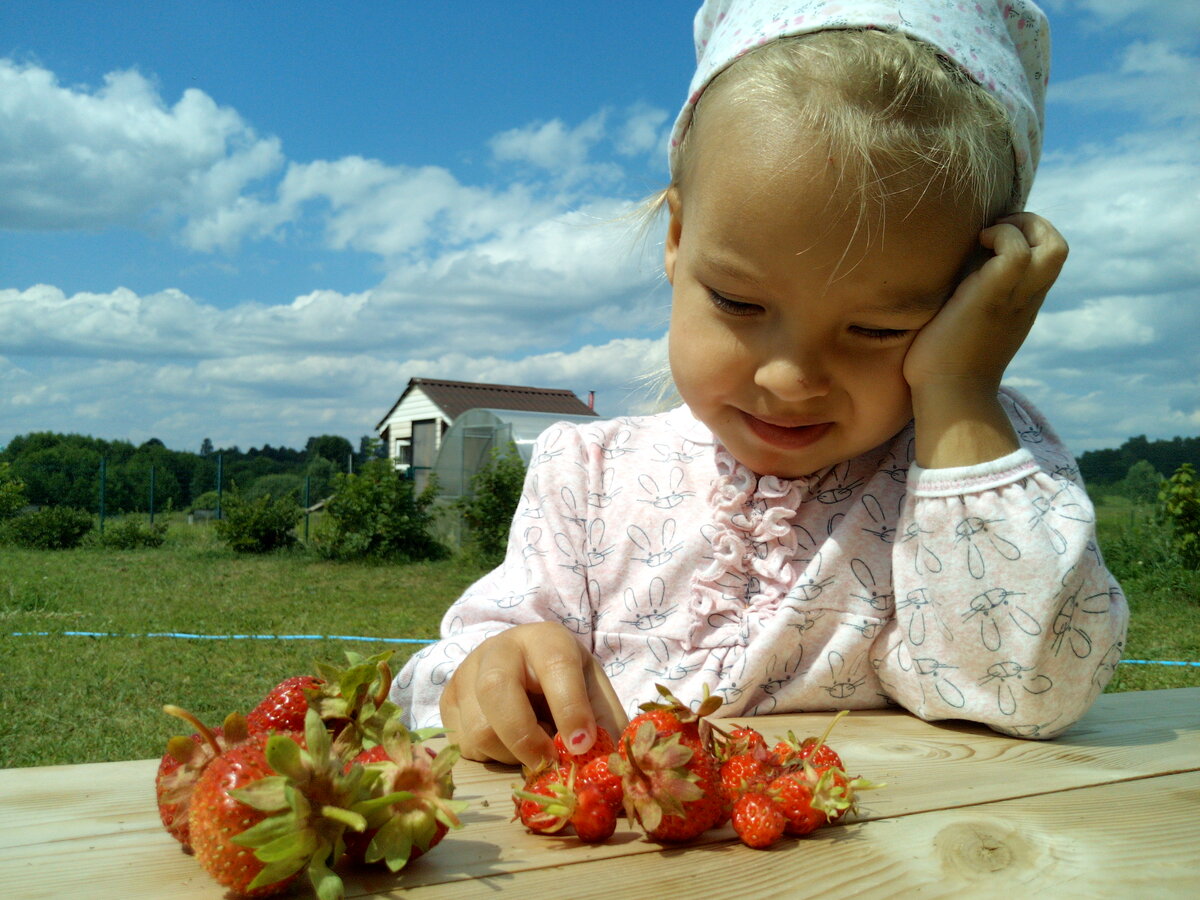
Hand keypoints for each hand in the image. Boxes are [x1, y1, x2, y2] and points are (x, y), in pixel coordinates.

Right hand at [440, 622, 626, 767]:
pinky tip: (508, 743)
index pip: (555, 666)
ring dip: (511, 755)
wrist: (521, 664)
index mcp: (545, 639)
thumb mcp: (592, 690)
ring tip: (532, 746)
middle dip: (526, 739)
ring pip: (479, 729)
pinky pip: (463, 744)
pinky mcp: (447, 700)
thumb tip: (606, 763)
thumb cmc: (563, 681)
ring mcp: (466, 673)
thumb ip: (604, 721)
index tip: (582, 745)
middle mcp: (499, 649)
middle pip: (496, 691)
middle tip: (550, 762)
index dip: (570, 709)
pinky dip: (491, 757)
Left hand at [904, 213, 1067, 467]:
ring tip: (984, 236)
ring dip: (1020, 227)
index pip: (1043, 260)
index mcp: (1019, 305)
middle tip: (991, 231)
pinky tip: (972, 246)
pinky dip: (999, 236)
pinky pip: (1016, 251)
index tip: (989, 239)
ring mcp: (1014, 298)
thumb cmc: (943, 368)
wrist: (948, 397)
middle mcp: (1025, 300)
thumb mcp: (962, 326)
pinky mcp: (994, 297)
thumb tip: (942, 283)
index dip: (1025, 237)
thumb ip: (966, 303)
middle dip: (1030, 224)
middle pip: (1058, 247)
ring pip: (1053, 245)